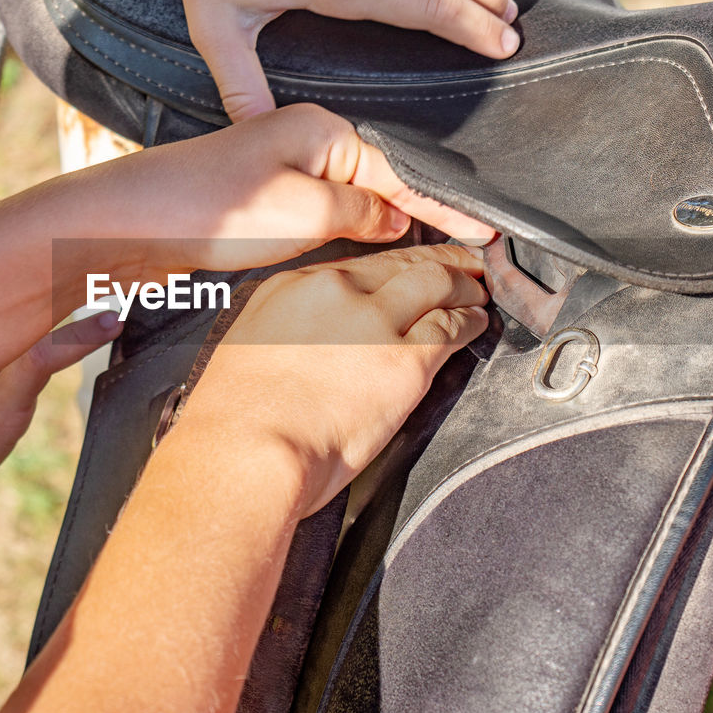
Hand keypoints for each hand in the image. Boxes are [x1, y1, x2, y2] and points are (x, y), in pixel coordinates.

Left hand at [74, 103, 495, 285]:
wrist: (130, 224)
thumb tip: (394, 219)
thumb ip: (360, 215)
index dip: (441, 208)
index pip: (400, 174)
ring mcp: (278, 172)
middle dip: (415, 218)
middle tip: (459, 252)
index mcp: (320, 130)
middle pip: (378, 185)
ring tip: (419, 257)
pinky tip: (355, 257)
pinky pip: (317, 218)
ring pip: (347, 204)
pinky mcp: (257, 202)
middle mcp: (300, 143)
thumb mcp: (304, 212)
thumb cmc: (205, 206)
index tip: (477, 230)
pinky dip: (342, 237)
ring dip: (377, 231)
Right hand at [170, 243, 487, 516]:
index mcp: (292, 287)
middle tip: (462, 264)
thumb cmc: (235, 421)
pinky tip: (477, 323)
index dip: (392, 265)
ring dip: (463, 287)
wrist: (245, 451)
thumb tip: (309, 347)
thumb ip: (287, 335)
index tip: (405, 269)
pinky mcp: (404, 359)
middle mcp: (335, 292)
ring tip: (477, 293)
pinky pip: (451, 327)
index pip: (357, 264)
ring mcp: (373, 321)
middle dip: (440, 262)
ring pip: (435, 284)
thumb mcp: (248, 352)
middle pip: (402, 263)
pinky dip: (471, 322)